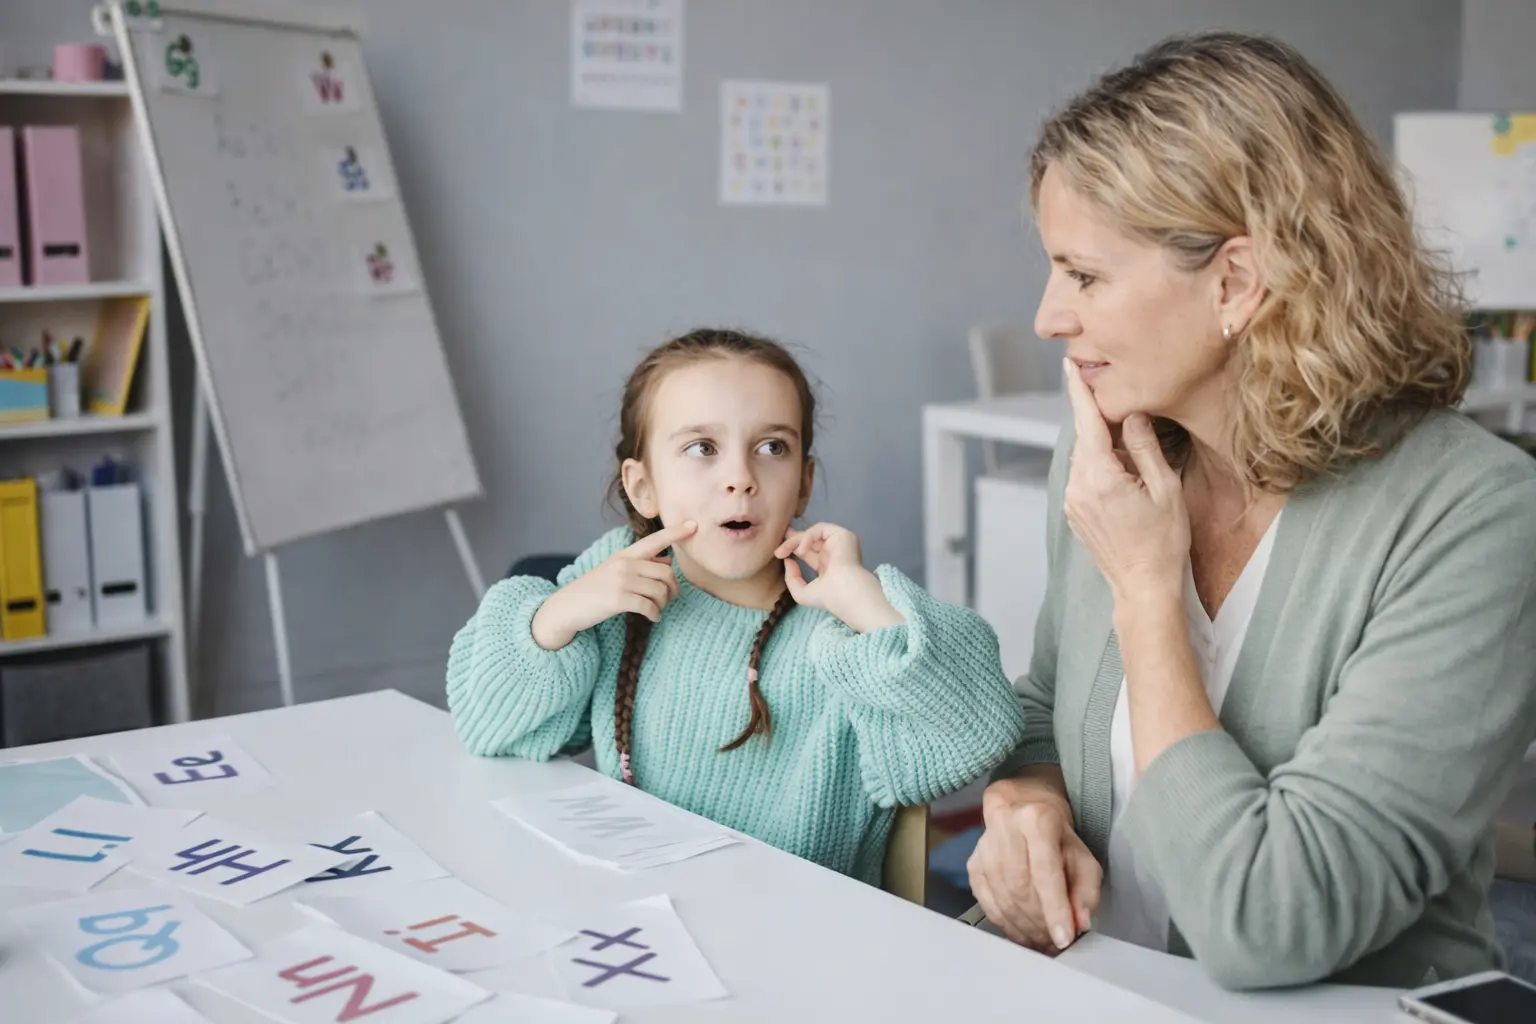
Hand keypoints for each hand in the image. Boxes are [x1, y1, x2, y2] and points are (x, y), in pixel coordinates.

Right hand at [531, 521, 696, 649]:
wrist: (567, 607)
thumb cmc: (594, 590)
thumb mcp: (615, 571)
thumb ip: (641, 565)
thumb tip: (667, 562)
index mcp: (625, 554)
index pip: (655, 540)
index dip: (675, 533)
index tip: (694, 525)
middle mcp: (624, 564)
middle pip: (666, 574)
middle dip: (672, 590)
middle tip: (667, 600)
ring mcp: (621, 581)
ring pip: (660, 591)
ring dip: (663, 604)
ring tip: (656, 610)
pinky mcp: (618, 599)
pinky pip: (650, 606)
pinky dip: (655, 614)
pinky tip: (652, 617)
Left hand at [774, 523, 903, 632]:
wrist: (844, 591)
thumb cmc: (827, 596)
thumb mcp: (802, 592)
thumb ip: (791, 578)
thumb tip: (788, 561)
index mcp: (829, 565)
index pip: (810, 551)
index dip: (794, 547)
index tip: (780, 550)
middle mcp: (835, 552)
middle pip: (811, 538)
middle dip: (793, 538)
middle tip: (778, 539)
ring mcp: (839, 542)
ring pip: (813, 533)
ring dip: (795, 540)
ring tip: (782, 551)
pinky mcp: (842, 535)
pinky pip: (820, 529)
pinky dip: (807, 537)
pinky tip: (800, 550)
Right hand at [967, 774, 1101, 950]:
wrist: (1023, 811)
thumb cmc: (1056, 836)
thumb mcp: (1082, 856)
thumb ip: (1086, 890)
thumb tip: (1080, 921)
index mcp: (1036, 820)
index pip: (1045, 872)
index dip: (1055, 909)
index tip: (1064, 937)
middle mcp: (1005, 829)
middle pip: (1022, 889)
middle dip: (1042, 924)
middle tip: (1057, 944)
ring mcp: (985, 848)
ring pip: (1004, 900)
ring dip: (1026, 929)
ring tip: (1044, 942)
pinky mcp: (973, 865)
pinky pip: (989, 904)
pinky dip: (1008, 926)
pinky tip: (1024, 934)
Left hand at [1062, 358, 1189, 600]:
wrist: (1144, 587)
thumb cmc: (1163, 542)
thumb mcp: (1165, 489)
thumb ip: (1145, 447)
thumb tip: (1131, 416)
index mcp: (1099, 477)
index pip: (1086, 423)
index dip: (1079, 392)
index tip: (1070, 366)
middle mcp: (1077, 487)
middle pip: (1085, 439)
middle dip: (1102, 422)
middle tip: (1128, 412)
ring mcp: (1072, 502)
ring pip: (1085, 458)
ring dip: (1105, 449)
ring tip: (1137, 461)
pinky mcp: (1074, 512)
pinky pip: (1084, 477)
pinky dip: (1101, 468)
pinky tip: (1126, 479)